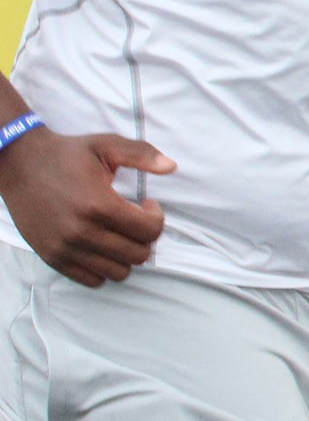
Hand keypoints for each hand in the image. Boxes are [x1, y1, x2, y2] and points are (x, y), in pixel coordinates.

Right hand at [0, 128, 174, 287]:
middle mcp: (82, 232)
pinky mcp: (52, 258)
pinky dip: (104, 268)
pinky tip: (102, 245)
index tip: (147, 204)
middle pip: (137, 255)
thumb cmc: (67, 154)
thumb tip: (171, 167)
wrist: (21, 164)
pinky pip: (91, 280)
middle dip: (145, 238)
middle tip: (136, 220)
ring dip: (127, 255)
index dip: (157, 218)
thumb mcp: (107, 145)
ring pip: (117, 272)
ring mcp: (65, 249)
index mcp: (99, 205)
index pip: (149, 231)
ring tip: (120, 233)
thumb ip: (142, 154)